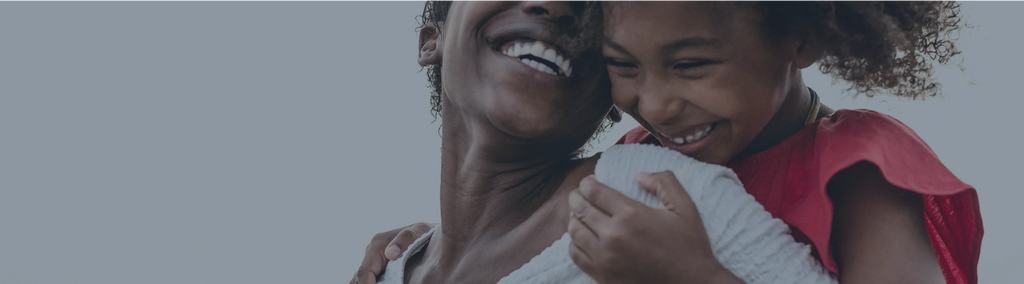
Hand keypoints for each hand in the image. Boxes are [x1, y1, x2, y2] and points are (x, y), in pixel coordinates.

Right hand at [349, 222, 435, 283]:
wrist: (433, 234)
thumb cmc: (427, 232)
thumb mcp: (420, 230)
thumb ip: (406, 238)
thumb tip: (391, 253)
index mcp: (378, 244)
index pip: (365, 271)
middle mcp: (372, 252)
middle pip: (360, 277)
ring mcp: (375, 260)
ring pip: (363, 279)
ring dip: (370, 283)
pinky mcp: (381, 268)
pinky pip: (372, 279)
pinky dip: (375, 283)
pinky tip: (389, 283)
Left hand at [567, 172, 740, 283]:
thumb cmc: (689, 246)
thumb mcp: (685, 208)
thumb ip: (664, 183)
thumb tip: (639, 175)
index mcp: (631, 215)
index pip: (593, 191)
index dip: (587, 183)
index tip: (590, 182)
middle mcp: (613, 235)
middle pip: (579, 208)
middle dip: (577, 197)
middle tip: (580, 194)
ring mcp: (604, 258)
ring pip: (574, 230)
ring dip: (574, 218)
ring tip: (580, 213)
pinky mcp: (602, 276)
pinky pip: (576, 254)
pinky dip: (574, 242)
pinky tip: (582, 236)